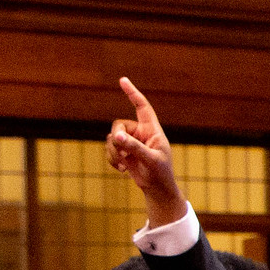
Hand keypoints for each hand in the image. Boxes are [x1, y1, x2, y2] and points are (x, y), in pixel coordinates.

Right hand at [106, 78, 184, 226]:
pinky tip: (122, 170)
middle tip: (122, 154)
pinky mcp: (123, 152)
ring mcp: (131, 142)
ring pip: (112, 138)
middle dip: (117, 139)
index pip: (142, 107)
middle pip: (119, 125)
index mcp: (152, 130)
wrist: (157, 189)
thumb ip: (134, 147)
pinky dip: (112, 159)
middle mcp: (140, 132)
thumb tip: (116, 137)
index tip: (123, 80)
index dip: (133, 93)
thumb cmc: (160, 173)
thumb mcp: (150, 160)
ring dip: (113, 152)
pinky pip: (109, 148)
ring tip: (123, 166)